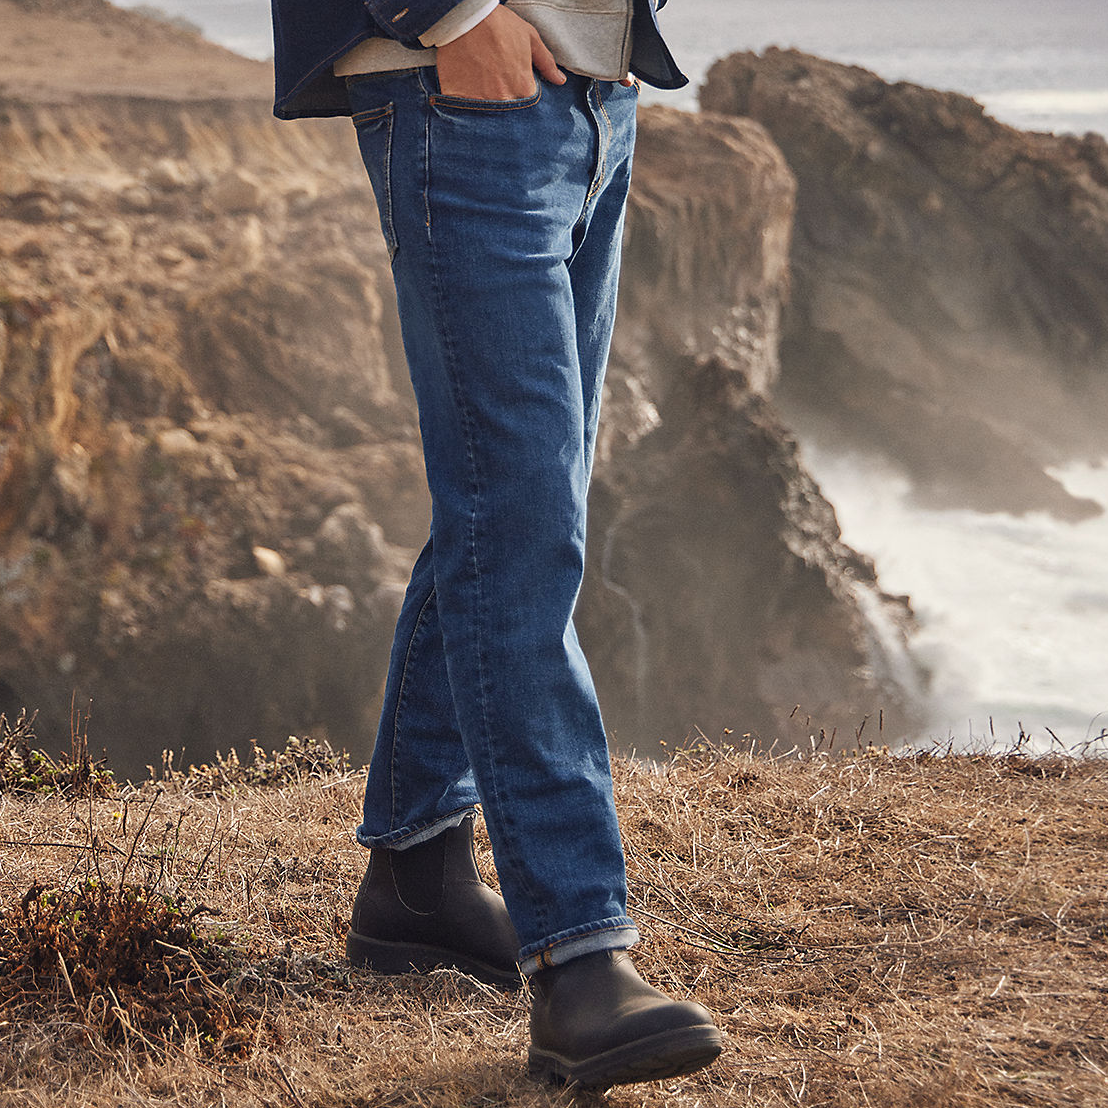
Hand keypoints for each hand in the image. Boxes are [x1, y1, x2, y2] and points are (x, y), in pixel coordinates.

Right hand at [435, 5, 564, 99]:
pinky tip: (465, 85)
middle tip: (494, 82)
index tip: (512, 84)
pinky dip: (465, 102)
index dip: (519, 95)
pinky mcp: (459, 100)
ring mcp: (481, 102)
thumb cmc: (498, 24)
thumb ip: (546, 62)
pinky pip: (464, 110)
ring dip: (484, 102)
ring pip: (486, 113)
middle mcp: (504, 100)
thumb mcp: (529, 37)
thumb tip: (560, 81)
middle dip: (503, 102)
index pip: (526, 105)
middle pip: (506, 111)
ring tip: (480, 81)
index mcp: (523, 89)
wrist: (464, 16)